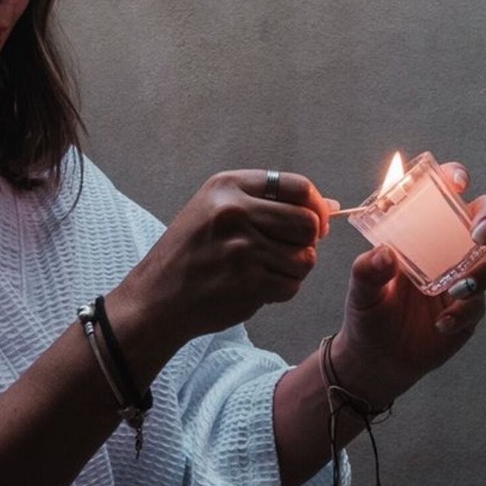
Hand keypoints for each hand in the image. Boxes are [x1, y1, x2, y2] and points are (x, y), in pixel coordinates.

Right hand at [118, 169, 335, 344]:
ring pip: (304, 257)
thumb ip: (269, 204)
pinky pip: (291, 285)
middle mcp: (235, 211)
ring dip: (292, 270)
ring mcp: (242, 247)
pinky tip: (256, 289)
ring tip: (263, 272)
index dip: (314, 207)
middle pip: (307, 223)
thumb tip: (329, 205)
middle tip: (284, 253)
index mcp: (228, 186)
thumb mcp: (216, 212)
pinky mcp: (248, 280)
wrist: (157, 299)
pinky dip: (281, 291)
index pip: (298, 186)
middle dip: (306, 242)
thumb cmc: (190, 255)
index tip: (314, 223)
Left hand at [330, 161, 485, 405]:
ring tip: (455, 290)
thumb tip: (384, 254)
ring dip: (482, 271)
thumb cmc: (368, 311)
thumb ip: (367, 270)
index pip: (446, 194)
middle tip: (478, 235)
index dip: (457, 178)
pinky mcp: (470, 309)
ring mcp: (464, 278)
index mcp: (423, 232)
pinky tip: (441, 323)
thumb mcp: (360, 289)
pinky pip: (479, 304)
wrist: (376, 357)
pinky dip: (464, 312)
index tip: (457, 182)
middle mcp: (449, 249)